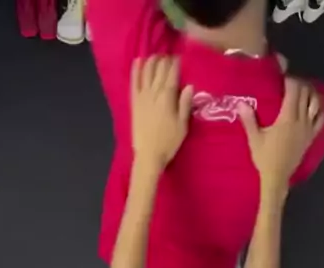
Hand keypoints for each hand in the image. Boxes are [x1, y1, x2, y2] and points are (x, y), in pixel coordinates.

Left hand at [131, 56, 192, 171]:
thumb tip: (189, 85)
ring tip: (157, 56)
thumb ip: (185, 104)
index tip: (180, 57)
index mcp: (168, 98)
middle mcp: (154, 93)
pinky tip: (138, 60)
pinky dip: (135, 70)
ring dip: (152, 61)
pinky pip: (134, 82)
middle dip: (165, 60)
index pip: (172, 74)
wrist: (148, 155)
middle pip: (159, 70)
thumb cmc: (169, 142)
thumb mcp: (182, 125)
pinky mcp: (134, 102)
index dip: (176, 63)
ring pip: (146, 72)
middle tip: (170, 56)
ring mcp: (142, 97)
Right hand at [238, 78, 323, 195]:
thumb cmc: (264, 158)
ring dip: (311, 92)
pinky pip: (321, 118)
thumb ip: (249, 120)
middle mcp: (301, 120)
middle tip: (290, 82)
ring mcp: (308, 128)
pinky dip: (320, 108)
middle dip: (299, 83)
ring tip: (303, 90)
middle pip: (305, 93)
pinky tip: (315, 105)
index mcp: (286, 118)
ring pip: (316, 103)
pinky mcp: (312, 136)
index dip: (289, 80)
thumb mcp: (254, 139)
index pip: (293, 90)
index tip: (282, 78)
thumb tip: (241, 103)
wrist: (277, 177)